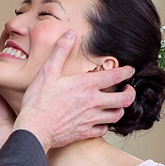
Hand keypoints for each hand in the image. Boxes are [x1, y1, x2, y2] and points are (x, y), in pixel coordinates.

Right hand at [13, 31, 134, 151]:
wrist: (34, 129)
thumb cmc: (39, 101)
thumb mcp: (48, 71)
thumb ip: (61, 51)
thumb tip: (71, 33)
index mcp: (86, 85)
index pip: (115, 76)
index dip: (126, 72)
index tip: (130, 70)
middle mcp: (93, 102)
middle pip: (124, 99)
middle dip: (130, 93)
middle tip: (128, 90)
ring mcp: (91, 119)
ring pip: (117, 116)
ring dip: (119, 109)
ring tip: (116, 105)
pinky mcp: (85, 132)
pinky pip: (104, 130)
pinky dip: (105, 125)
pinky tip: (101, 122)